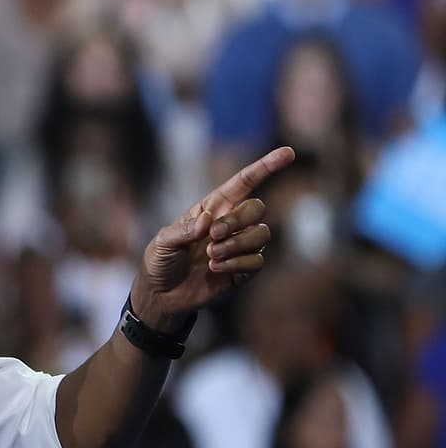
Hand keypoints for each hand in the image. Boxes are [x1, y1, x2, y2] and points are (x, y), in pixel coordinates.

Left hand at [131, 146, 294, 329]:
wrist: (161, 294)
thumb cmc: (161, 261)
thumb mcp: (163, 242)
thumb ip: (183, 229)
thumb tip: (209, 221)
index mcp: (213, 207)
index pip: (245, 182)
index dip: (266, 166)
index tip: (287, 153)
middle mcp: (231, 223)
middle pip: (257, 208)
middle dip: (238, 220)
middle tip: (213, 236)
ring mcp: (239, 246)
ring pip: (262, 235)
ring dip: (236, 245)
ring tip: (210, 256)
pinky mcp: (243, 270)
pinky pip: (258, 261)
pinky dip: (237, 264)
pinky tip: (215, 270)